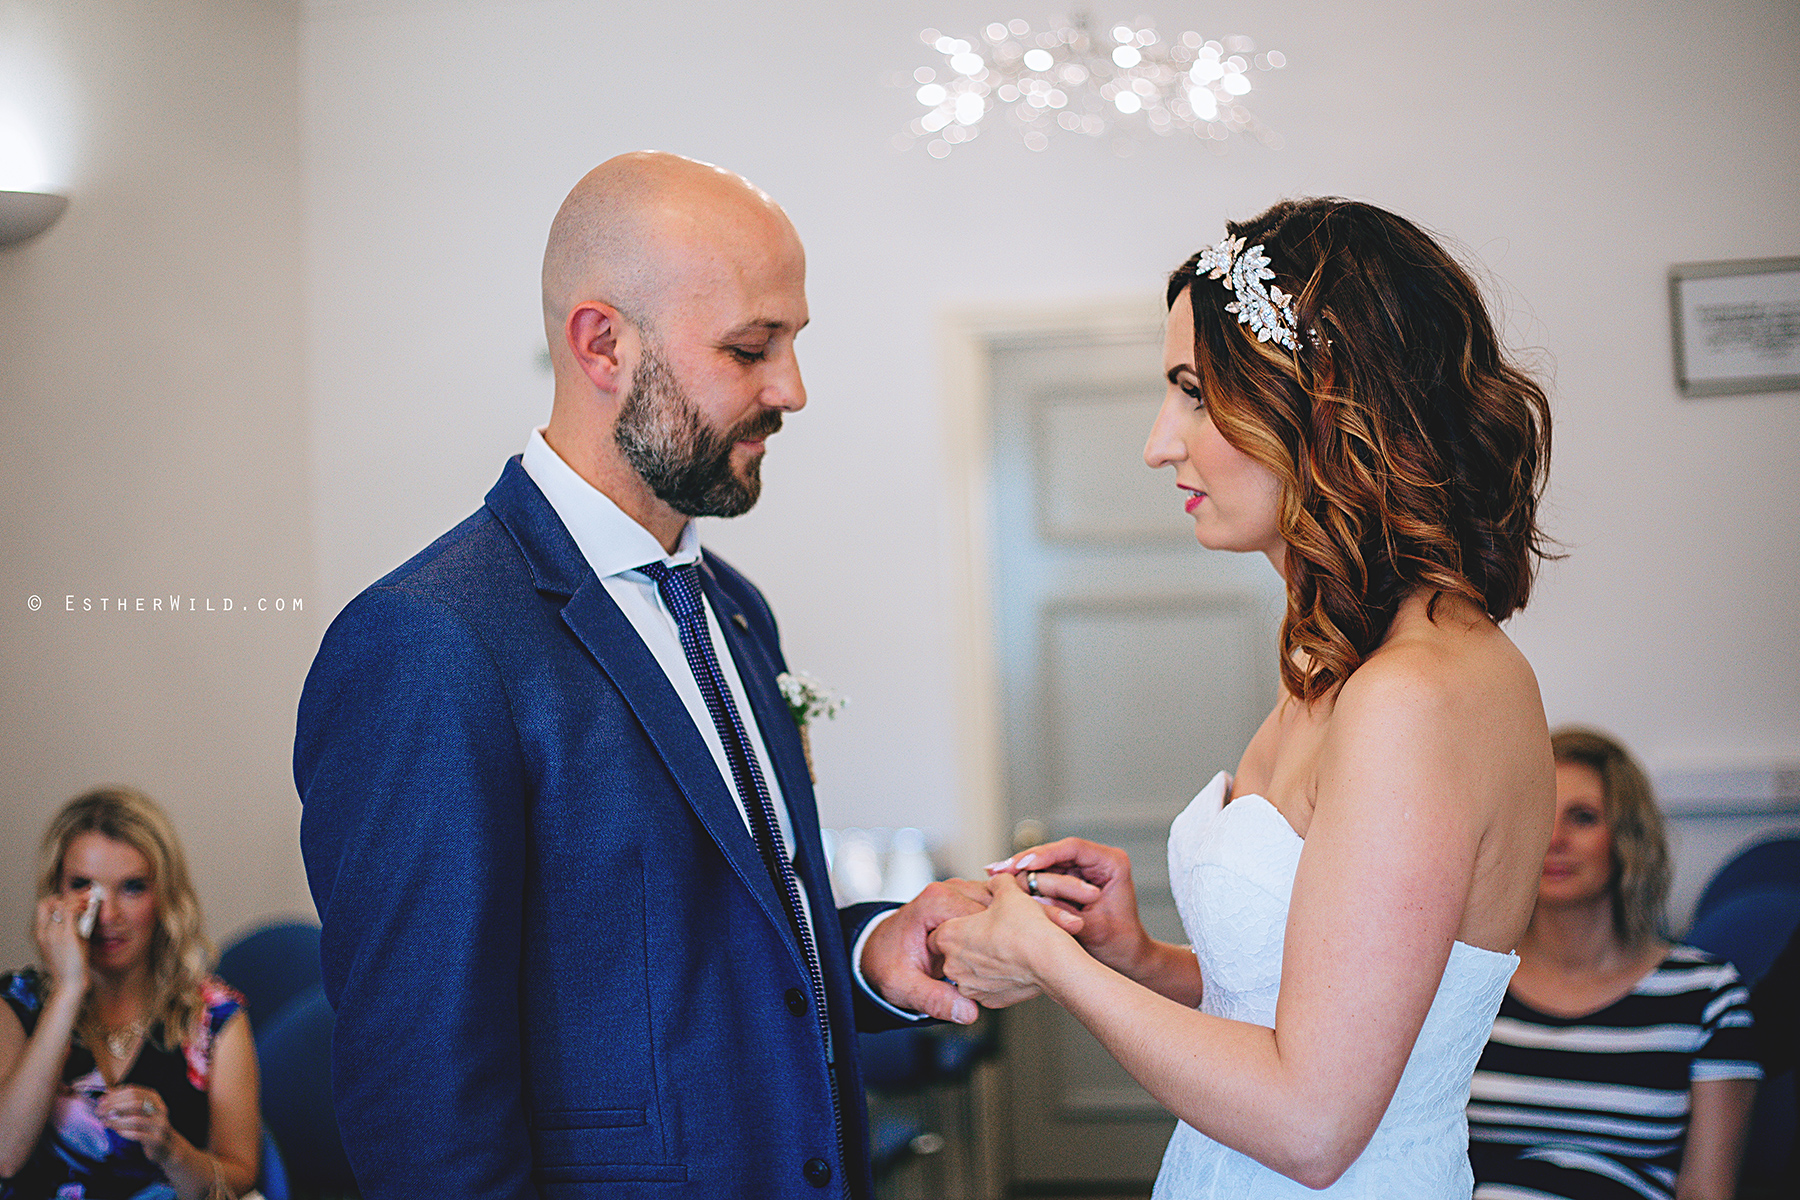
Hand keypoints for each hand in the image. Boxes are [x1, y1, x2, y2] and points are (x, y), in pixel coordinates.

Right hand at [33, 895, 89, 996]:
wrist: (69, 984)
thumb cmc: (68, 966)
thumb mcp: (61, 945)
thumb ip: (66, 929)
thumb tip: (81, 913)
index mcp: (39, 934)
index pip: (42, 906)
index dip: (57, 899)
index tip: (73, 900)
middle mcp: (43, 932)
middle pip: (49, 901)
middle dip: (67, 896)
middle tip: (84, 897)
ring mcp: (54, 933)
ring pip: (62, 903)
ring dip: (78, 899)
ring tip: (90, 901)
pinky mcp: (67, 935)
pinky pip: (72, 911)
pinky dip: (82, 906)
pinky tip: (90, 909)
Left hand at [97, 1085, 174, 1163]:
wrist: (167, 1146)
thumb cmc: (148, 1126)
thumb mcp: (141, 1111)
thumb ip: (126, 1103)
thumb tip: (105, 1095)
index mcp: (154, 1098)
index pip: (133, 1091)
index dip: (115, 1095)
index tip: (101, 1101)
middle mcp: (160, 1109)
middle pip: (134, 1102)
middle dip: (114, 1106)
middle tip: (99, 1112)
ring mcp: (159, 1124)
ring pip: (136, 1119)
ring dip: (117, 1121)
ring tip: (105, 1122)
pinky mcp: (156, 1139)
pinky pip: (137, 1135)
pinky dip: (124, 1132)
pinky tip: (116, 1132)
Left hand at [860, 879, 995, 1024]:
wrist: (878, 952)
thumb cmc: (887, 964)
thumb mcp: (905, 987)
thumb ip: (935, 999)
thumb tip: (968, 1012)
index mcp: (933, 903)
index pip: (982, 914)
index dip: (994, 939)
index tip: (1001, 963)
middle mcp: (947, 890)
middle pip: (994, 905)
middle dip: (1000, 933)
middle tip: (1004, 964)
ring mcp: (957, 892)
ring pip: (997, 905)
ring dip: (1001, 928)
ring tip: (1001, 959)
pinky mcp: (964, 900)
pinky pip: (992, 908)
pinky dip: (997, 926)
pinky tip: (996, 950)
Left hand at [930, 872, 1082, 1008]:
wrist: (1052, 962)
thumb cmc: (1027, 930)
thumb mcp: (1009, 893)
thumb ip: (996, 883)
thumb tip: (996, 882)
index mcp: (949, 936)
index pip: (939, 929)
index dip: (956, 922)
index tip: (972, 920)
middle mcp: (953, 964)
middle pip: (953, 950)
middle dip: (968, 942)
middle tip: (990, 932)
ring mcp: (971, 985)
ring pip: (969, 970)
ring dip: (981, 961)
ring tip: (1004, 947)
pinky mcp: (989, 1000)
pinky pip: (986, 986)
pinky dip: (995, 977)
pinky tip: (1011, 963)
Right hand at [989, 838, 1150, 978]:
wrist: (1126, 960)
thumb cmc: (1118, 946)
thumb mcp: (1092, 928)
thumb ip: (1065, 911)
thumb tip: (1033, 899)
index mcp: (1111, 863)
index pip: (1073, 849)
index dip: (1045, 854)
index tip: (1023, 864)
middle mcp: (1096, 861)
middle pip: (1055, 853)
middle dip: (1026, 860)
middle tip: (999, 867)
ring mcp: (1082, 870)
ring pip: (1046, 863)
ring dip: (1020, 868)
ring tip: (994, 872)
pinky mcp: (1070, 880)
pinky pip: (1045, 875)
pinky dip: (1025, 879)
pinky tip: (1001, 880)